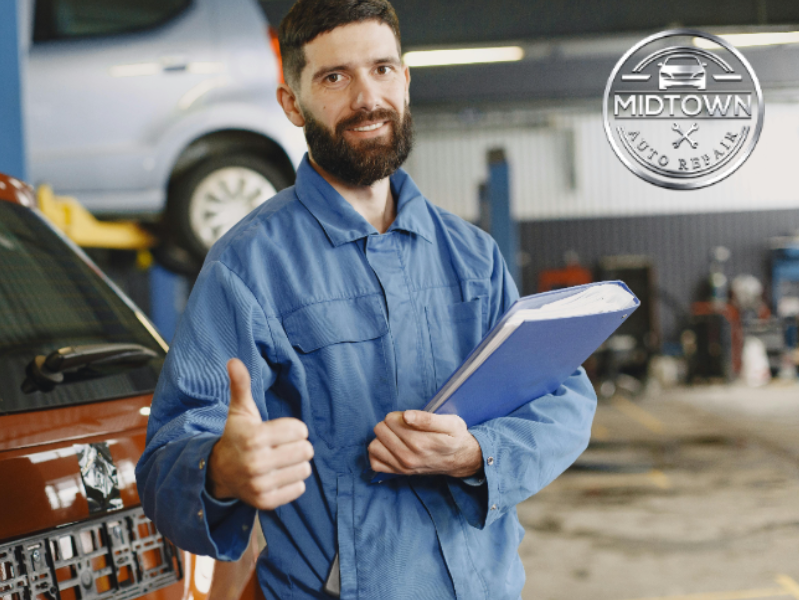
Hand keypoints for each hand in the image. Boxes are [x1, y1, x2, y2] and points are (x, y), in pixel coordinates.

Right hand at [208, 359, 313, 509]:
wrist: (218, 473)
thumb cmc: (237, 436)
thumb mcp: (240, 411)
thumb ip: (241, 385)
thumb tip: (234, 360)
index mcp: (254, 437)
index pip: (300, 430)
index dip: (294, 429)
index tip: (280, 432)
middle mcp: (256, 463)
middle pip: (306, 450)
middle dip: (298, 446)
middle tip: (282, 447)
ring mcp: (260, 485)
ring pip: (305, 469)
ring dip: (297, 464)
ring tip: (281, 461)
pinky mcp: (266, 502)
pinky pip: (299, 488)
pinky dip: (293, 481)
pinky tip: (278, 475)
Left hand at [368, 411, 482, 477]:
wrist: (460, 460)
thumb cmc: (455, 438)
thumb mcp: (451, 423)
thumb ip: (427, 419)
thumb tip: (406, 415)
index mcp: (421, 443)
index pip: (391, 420)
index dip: (398, 415)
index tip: (409, 418)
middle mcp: (409, 457)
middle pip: (381, 430)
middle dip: (390, 424)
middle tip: (404, 426)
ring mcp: (403, 467)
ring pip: (374, 445)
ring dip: (382, 438)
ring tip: (396, 436)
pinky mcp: (399, 473)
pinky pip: (375, 463)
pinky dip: (379, 453)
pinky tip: (390, 447)